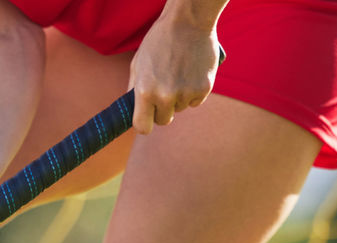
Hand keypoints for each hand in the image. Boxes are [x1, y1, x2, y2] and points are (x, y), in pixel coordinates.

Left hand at [130, 15, 220, 134]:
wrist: (187, 22)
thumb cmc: (159, 42)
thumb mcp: (138, 64)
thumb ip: (134, 90)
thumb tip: (133, 111)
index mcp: (144, 91)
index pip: (143, 127)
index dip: (145, 125)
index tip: (148, 120)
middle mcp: (165, 96)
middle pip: (163, 120)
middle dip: (162, 110)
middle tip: (165, 90)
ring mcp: (185, 93)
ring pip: (180, 109)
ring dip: (179, 98)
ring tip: (178, 74)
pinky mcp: (204, 88)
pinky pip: (195, 102)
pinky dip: (194, 92)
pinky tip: (191, 73)